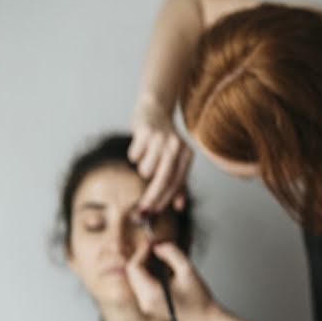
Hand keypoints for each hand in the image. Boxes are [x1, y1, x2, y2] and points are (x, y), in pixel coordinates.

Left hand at [126, 240, 216, 320]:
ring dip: (143, 265)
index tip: (151, 243)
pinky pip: (141, 287)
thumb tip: (158, 246)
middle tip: (154, 247)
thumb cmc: (200, 299)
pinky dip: (146, 275)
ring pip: (135, 280)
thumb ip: (172, 253)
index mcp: (152, 294)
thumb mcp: (188, 270)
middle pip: (132, 274)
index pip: (135, 268)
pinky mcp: (149, 307)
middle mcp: (145, 302)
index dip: (141, 252)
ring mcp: (146, 306)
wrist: (206, 319)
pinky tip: (159, 269)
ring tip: (157, 256)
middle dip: (141, 257)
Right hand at [128, 93, 193, 212]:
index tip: (154, 211)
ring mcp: (161, 138)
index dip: (165, 199)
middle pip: (163, 179)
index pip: (177, 183)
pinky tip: (139, 144)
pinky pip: (134, 156)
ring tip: (146, 156)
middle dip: (152, 196)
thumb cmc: (164, 139)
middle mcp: (176, 146)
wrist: (154, 108)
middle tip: (143, 209)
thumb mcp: (176, 159)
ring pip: (146, 169)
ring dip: (142, 168)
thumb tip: (179, 206)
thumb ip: (179, 183)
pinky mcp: (145, 131)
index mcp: (187, 155)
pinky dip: (134, 154)